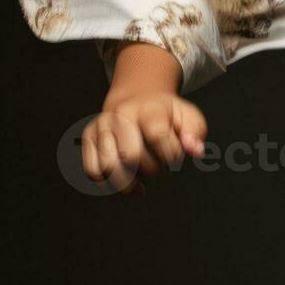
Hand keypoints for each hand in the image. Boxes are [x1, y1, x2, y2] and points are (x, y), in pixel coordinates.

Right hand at [85, 91, 207, 196]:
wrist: (136, 98)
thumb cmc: (166, 114)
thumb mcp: (188, 117)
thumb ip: (195, 133)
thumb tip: (195, 152)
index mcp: (148, 108)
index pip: (158, 136)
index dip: (170, 155)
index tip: (174, 158)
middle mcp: (121, 115)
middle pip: (129, 154)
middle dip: (149, 170)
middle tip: (159, 170)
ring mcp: (101, 126)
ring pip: (107, 166)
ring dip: (127, 183)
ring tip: (140, 186)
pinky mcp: (89, 137)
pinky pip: (92, 170)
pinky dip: (108, 185)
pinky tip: (125, 185)